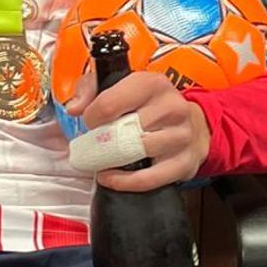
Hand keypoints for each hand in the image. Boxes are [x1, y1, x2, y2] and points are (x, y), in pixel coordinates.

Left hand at [77, 68, 212, 191]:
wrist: (191, 124)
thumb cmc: (149, 105)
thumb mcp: (119, 85)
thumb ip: (90, 88)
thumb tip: (75, 107)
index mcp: (152, 84)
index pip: (110, 104)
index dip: (91, 117)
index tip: (90, 122)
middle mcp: (171, 108)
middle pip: (123, 131)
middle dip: (101, 140)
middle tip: (95, 142)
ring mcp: (181, 136)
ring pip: (135, 153)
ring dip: (112, 160)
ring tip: (104, 157)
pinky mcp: (184, 162)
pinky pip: (147, 179)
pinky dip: (123, 182)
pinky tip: (110, 177)